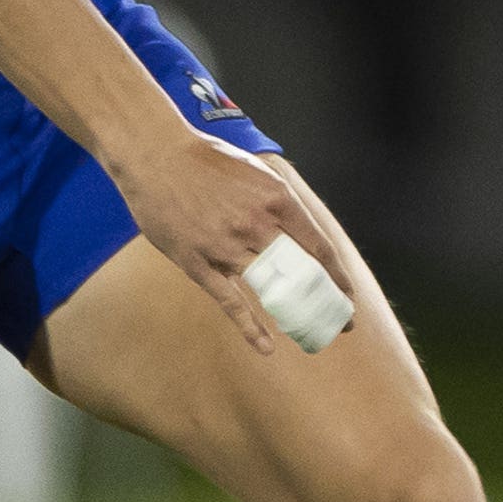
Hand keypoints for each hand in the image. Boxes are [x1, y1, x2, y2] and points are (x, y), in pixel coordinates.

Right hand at [102, 124, 346, 355]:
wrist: (155, 155)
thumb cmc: (206, 159)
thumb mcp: (256, 170)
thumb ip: (279, 200)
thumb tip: (298, 227)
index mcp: (276, 199)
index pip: (318, 246)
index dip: (336, 276)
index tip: (347, 295)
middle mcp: (256, 224)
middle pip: (301, 273)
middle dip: (325, 301)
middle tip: (341, 323)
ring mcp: (226, 246)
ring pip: (270, 289)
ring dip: (294, 314)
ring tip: (311, 333)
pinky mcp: (198, 263)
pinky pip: (230, 301)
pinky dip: (250, 327)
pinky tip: (267, 346)